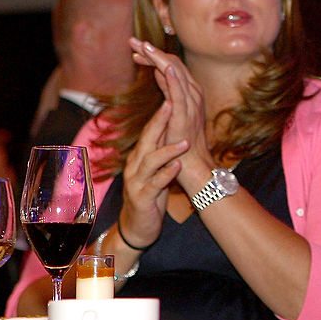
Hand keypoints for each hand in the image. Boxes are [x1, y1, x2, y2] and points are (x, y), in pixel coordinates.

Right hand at [120, 100, 186, 246]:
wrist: (138, 225)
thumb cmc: (151, 192)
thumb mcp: (157, 167)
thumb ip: (162, 148)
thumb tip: (173, 126)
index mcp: (141, 155)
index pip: (151, 130)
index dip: (161, 112)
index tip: (171, 94)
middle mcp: (136, 164)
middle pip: (147, 138)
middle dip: (159, 121)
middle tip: (172, 103)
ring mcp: (137, 181)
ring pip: (150, 161)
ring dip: (167, 150)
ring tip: (184, 141)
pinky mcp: (143, 198)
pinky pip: (154, 184)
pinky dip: (166, 174)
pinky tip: (176, 167)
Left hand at [128, 38, 213, 189]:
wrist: (194, 163)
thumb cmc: (182, 139)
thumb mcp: (173, 107)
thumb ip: (168, 89)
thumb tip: (159, 71)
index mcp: (189, 91)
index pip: (171, 65)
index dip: (154, 55)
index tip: (137, 50)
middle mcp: (193, 92)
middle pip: (172, 63)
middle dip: (152, 51)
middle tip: (133, 42)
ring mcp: (191, 102)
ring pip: (174, 72)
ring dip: (158, 57)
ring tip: (142, 46)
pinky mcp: (185, 114)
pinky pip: (179, 92)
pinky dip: (173, 78)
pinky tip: (164, 66)